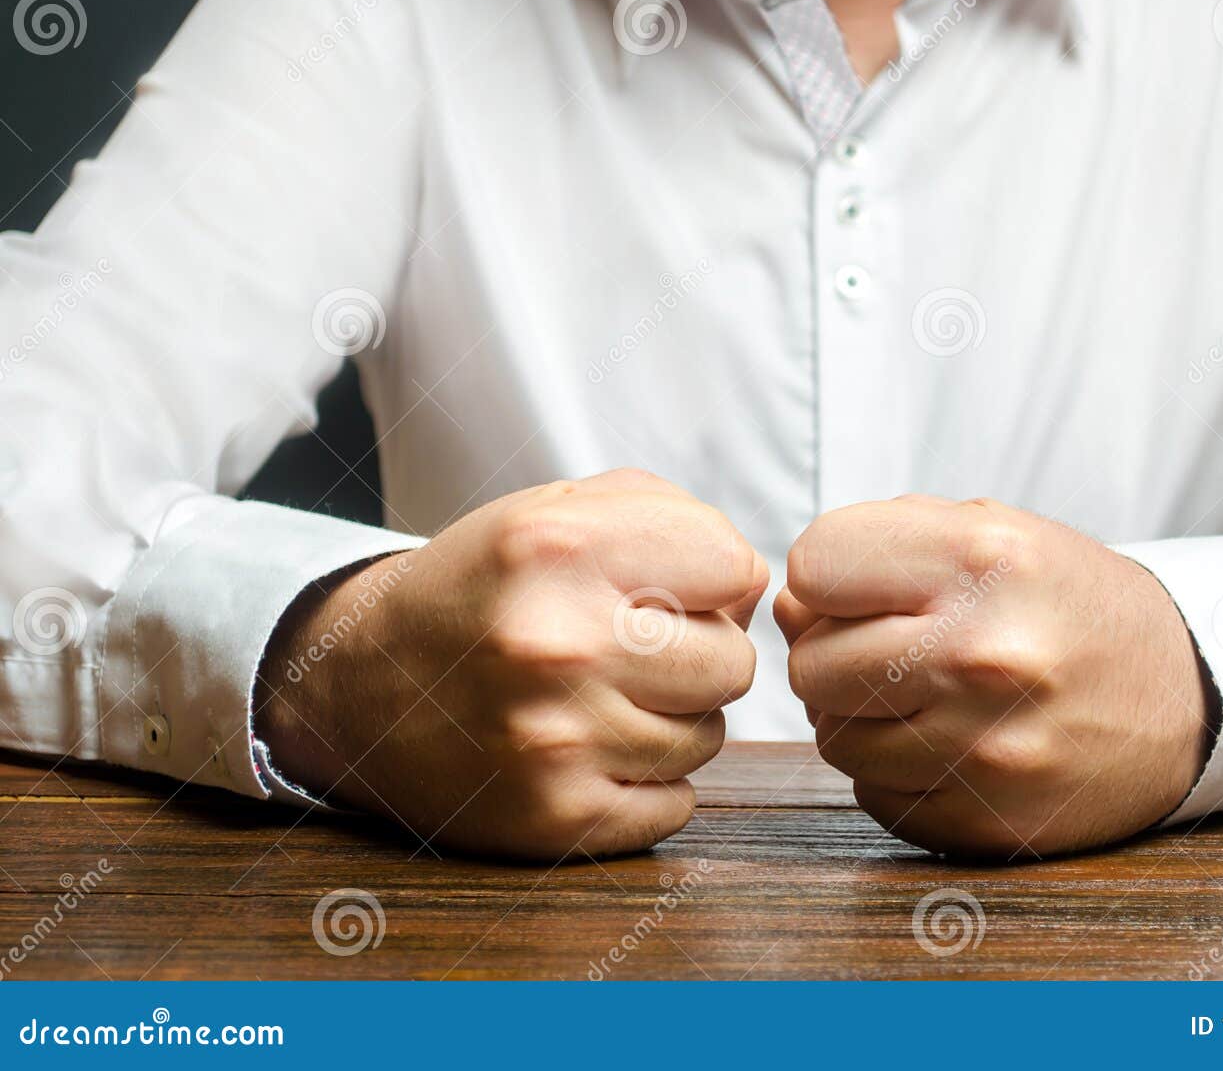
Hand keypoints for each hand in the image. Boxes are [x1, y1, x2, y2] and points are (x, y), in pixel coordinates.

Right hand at [255, 469, 767, 859]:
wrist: (360, 683)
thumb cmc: (484, 588)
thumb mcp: (555, 511)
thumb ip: (671, 517)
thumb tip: (756, 586)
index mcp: (559, 549)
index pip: (736, 567)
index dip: (715, 578)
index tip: (672, 588)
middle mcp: (557, 643)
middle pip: (734, 661)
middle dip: (699, 652)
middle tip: (637, 650)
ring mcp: (556, 740)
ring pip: (710, 736)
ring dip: (673, 718)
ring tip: (604, 697)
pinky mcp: (555, 817)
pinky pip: (676, 805)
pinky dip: (648, 782)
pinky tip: (592, 750)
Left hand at [774, 495, 1213, 857]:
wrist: (1187, 697)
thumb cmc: (1069, 603)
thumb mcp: (993, 533)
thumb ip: (879, 547)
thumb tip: (786, 607)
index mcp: (983, 561)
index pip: (815, 565)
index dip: (827, 576)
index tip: (862, 587)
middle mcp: (982, 654)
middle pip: (811, 663)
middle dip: (833, 652)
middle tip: (888, 646)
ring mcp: (986, 747)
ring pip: (834, 737)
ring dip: (860, 715)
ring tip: (922, 692)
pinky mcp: (987, 819)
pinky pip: (876, 794)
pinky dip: (896, 770)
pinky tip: (951, 741)